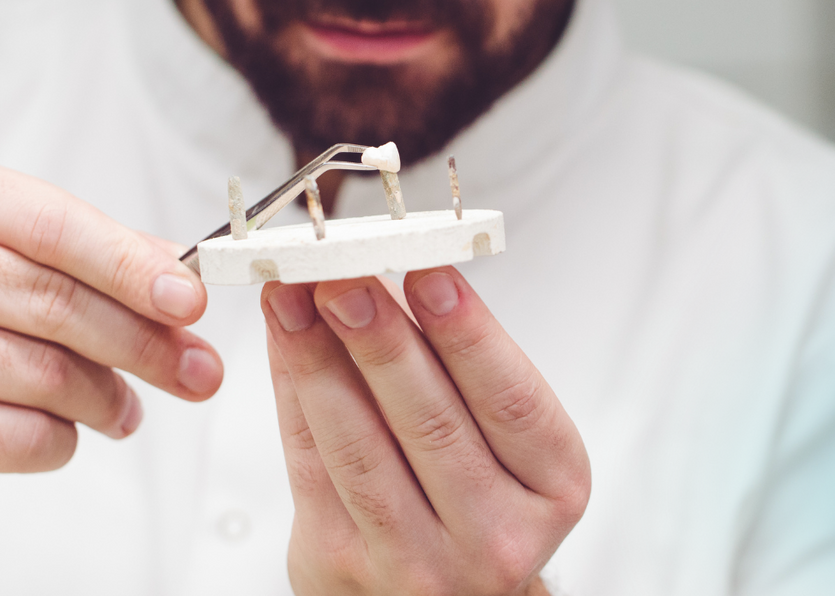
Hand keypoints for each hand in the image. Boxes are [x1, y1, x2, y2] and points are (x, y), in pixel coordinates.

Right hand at [0, 157, 223, 502]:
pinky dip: (60, 441)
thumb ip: (97, 259)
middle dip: (142, 343)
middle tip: (197, 372)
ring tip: (125, 410)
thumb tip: (185, 279)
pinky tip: (64, 433)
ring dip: (105, 399)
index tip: (192, 302)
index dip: (132, 266)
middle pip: (54, 302)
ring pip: (42, 374)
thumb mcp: (11, 257)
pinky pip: (16, 435)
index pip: (55, 226)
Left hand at [262, 269, 588, 595]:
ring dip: (319, 361)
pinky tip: (283, 344)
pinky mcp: (344, 565)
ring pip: (361, 449)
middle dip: (380, 338)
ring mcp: (419, 561)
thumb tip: (387, 276)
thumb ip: (453, 364)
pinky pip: (312, 467)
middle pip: (432, 422)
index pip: (512, 399)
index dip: (467, 331)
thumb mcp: (497, 437)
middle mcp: (495, 534)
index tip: (427, 271)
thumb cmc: (471, 498)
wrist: (432, 595)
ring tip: (293, 298)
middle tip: (343, 276)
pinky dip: (292, 395)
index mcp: (551, 487)